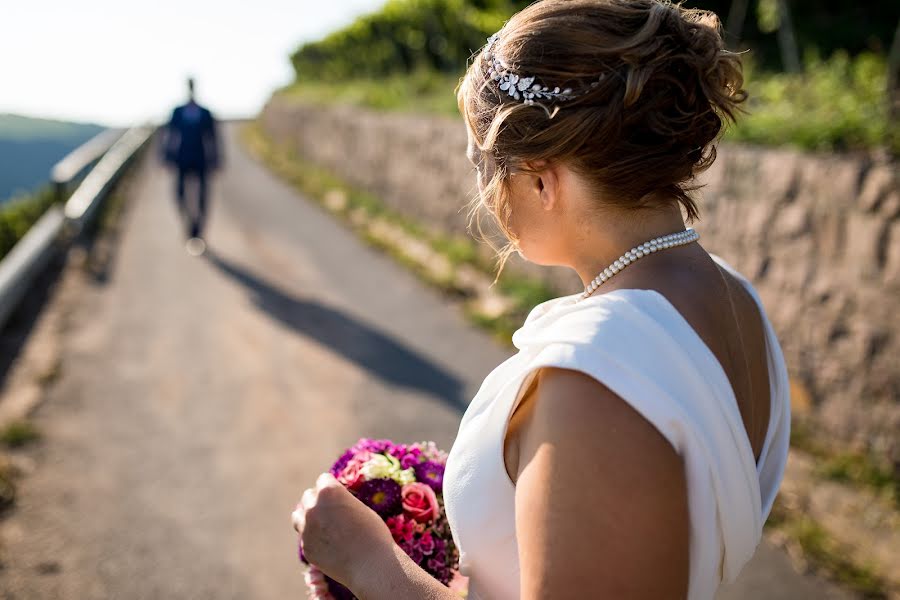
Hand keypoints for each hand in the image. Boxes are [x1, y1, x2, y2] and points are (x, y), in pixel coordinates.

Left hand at [292, 473, 395, 587]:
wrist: (370, 565)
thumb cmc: (373, 533)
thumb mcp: (360, 507)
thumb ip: (341, 501)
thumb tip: (331, 503)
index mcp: (329, 491)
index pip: (323, 480)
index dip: (332, 488)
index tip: (338, 496)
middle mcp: (313, 506)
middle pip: (308, 496)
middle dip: (318, 501)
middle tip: (332, 512)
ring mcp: (306, 528)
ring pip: (299, 515)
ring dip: (309, 517)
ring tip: (323, 525)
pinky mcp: (306, 547)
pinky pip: (305, 536)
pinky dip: (313, 538)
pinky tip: (328, 545)